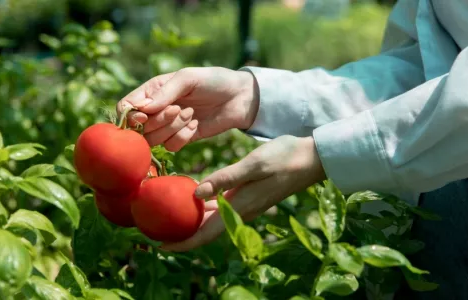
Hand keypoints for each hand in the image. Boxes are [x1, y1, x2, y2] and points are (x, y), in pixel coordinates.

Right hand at [116, 67, 258, 150]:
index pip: (126, 106)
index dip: (131, 115)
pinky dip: (183, 138)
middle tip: (181, 109)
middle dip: (160, 121)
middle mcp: (156, 110)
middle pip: (140, 128)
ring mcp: (168, 126)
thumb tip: (142, 109)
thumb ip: (165, 92)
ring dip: (173, 129)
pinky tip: (196, 126)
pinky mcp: (182, 138)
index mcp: (152, 90)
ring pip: (155, 140)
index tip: (146, 116)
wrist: (240, 97)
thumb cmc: (214, 81)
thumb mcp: (188, 78)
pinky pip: (171, 147)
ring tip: (191, 114)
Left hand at [159, 135, 326, 251]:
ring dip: (192, 221)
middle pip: (206, 230)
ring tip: (169, 214)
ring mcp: (246, 204)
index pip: (206, 233)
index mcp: (240, 206)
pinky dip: (204, 208)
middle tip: (155, 227)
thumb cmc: (284, 158)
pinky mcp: (249, 196)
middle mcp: (241, 210)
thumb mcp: (253, 165)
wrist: (312, 158)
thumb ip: (225, 179)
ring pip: (213, 220)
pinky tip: (194, 197)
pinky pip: (221, 208)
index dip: (183, 242)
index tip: (159, 245)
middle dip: (182, 233)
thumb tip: (196, 194)